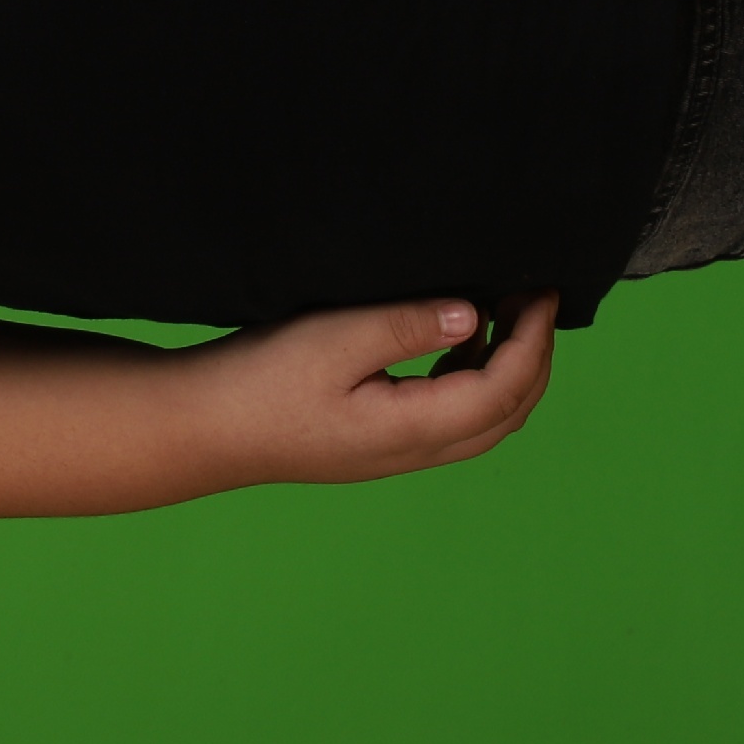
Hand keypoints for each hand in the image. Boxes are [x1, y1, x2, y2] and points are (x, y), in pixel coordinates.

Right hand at [180, 291, 559, 485]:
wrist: (204, 428)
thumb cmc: (259, 381)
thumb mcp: (334, 340)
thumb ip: (407, 327)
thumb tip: (473, 315)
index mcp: (411, 429)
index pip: (504, 389)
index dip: (533, 339)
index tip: (539, 288)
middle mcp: (414, 452)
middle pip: (509, 414)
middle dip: (535, 356)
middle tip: (533, 296)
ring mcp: (397, 454)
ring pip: (485, 422)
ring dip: (509, 371)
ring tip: (504, 314)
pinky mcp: (379, 445)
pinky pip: (453, 420)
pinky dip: (475, 381)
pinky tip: (457, 341)